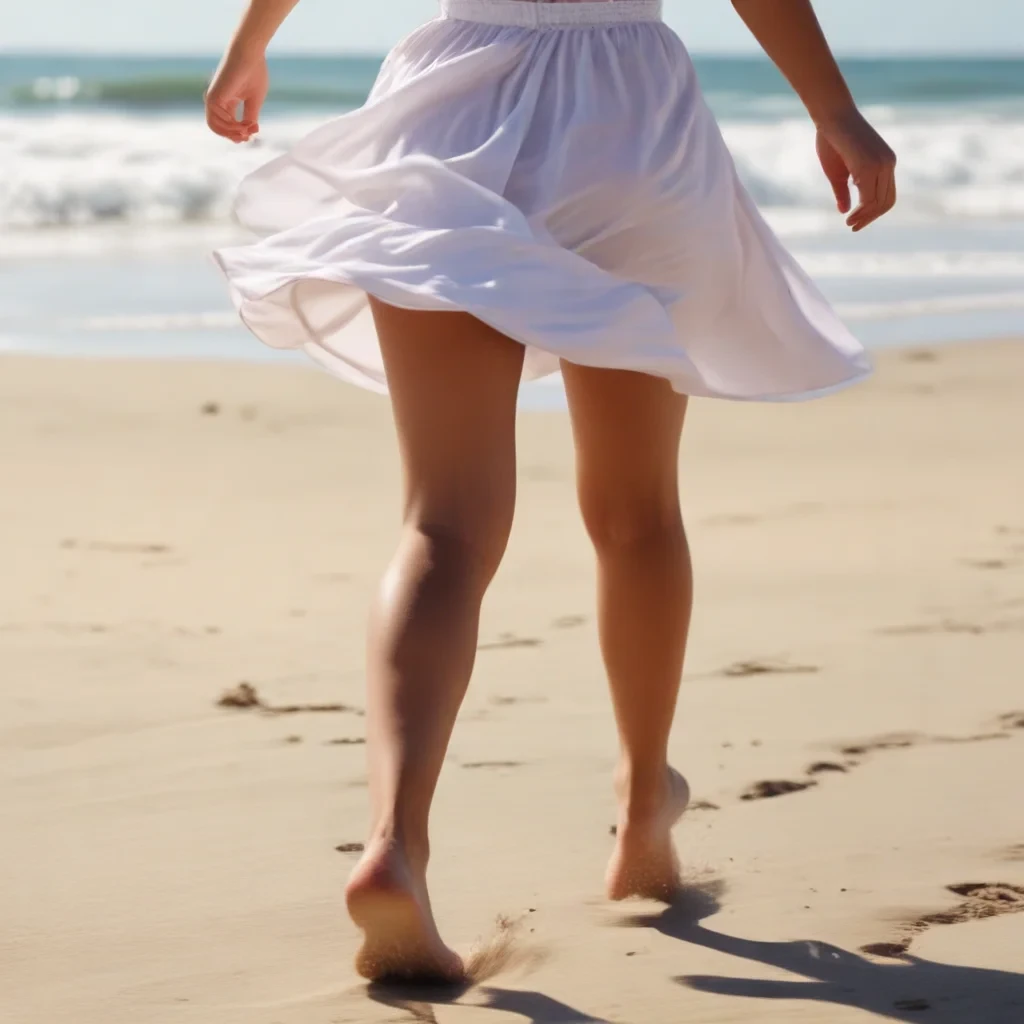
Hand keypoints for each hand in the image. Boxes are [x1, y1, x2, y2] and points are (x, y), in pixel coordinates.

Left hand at [205, 44, 268, 143]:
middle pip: (218, 128)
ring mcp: (214, 99)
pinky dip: (230, 126)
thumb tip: (249, 133)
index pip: (227, 125)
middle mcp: (217, 102)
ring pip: (215, 126)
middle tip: (248, 136)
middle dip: (234, 136)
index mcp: (227, 102)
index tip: (253, 132)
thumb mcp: (254, 101)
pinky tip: (242, 123)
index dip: (239, 134)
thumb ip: (250, 117)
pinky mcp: (213, 96)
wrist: (249, 54)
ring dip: (232, 133)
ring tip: (247, 130)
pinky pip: (215, 120)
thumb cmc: (254, 72)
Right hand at [816, 110, 896, 230]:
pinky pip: (870, 198)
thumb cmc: (831, 140)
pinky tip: (849, 216)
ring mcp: (882, 164)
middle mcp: (888, 164)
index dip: (872, 212)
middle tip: (852, 227)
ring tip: (849, 224)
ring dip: (864, 217)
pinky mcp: (870, 166)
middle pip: (886, 202)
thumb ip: (843, 192)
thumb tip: (845, 211)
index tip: (854, 221)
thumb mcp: (838, 173)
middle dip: (870, 218)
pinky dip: (860, 211)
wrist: (831, 116)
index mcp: (885, 163)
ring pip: (879, 202)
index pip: (886, 195)